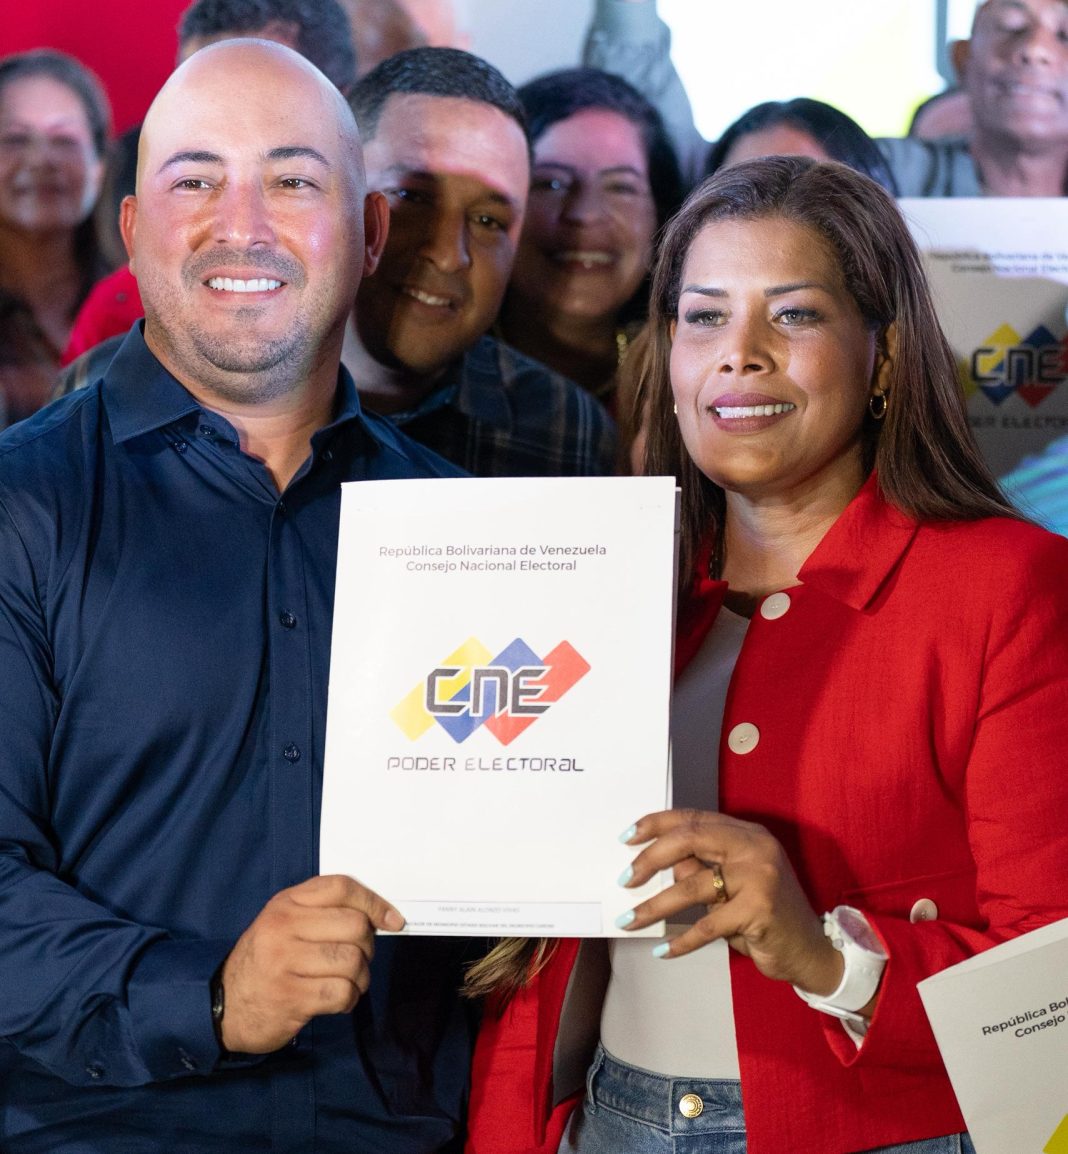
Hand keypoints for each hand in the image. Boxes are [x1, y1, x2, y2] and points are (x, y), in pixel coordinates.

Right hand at [219, 874, 403, 1053]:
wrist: (224, 1006)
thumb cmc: (266, 961)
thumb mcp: (286, 924)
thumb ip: (323, 912)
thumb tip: (380, 916)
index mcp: (287, 903)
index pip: (342, 888)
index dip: (374, 902)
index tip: (392, 920)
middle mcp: (284, 927)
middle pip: (355, 925)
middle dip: (367, 946)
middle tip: (357, 959)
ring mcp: (285, 963)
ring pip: (353, 960)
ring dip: (360, 977)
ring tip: (347, 982)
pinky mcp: (290, 997)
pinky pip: (342, 992)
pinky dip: (349, 999)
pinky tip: (337, 999)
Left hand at [618, 810, 842, 994]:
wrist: (811, 950)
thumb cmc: (766, 915)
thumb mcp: (731, 886)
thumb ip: (700, 869)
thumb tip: (660, 865)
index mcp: (746, 834)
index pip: (694, 818)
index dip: (656, 824)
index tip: (627, 836)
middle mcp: (754, 847)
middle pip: (689, 839)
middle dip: (650, 858)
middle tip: (626, 879)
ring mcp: (759, 876)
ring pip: (692, 885)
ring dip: (655, 906)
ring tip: (630, 919)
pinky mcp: (759, 909)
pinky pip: (707, 925)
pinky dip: (681, 940)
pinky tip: (663, 950)